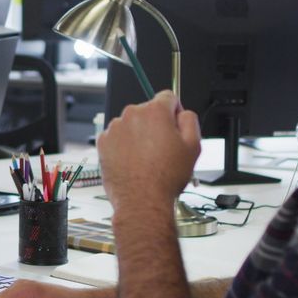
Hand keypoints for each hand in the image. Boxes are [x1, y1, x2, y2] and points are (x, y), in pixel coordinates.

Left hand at [97, 90, 200, 211]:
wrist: (142, 201)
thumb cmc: (165, 178)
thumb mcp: (193, 146)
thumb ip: (190, 120)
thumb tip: (183, 113)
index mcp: (155, 112)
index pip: (167, 97)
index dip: (174, 112)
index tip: (174, 125)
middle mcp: (131, 115)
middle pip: (147, 111)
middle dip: (155, 125)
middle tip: (162, 149)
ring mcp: (115, 128)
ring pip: (131, 125)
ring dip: (138, 136)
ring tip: (146, 159)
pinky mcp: (103, 142)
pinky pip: (117, 137)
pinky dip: (124, 146)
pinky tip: (133, 162)